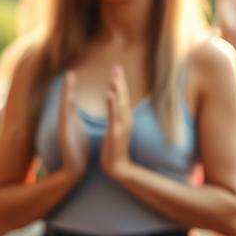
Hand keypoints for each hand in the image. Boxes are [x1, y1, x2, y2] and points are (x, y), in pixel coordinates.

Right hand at [57, 71, 87, 178]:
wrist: (75, 168)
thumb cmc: (77, 147)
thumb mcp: (76, 125)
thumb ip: (73, 112)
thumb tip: (71, 99)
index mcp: (70, 119)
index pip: (70, 100)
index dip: (70, 87)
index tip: (71, 73)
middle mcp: (65, 123)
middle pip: (65, 102)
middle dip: (67, 88)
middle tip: (69, 74)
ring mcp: (64, 131)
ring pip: (64, 112)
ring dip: (66, 98)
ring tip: (68, 85)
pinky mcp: (65, 139)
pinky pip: (66, 126)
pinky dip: (66, 115)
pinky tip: (68, 107)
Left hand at [100, 65, 133, 179]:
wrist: (118, 168)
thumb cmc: (115, 150)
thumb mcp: (118, 130)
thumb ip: (117, 119)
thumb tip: (116, 109)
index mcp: (125, 118)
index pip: (124, 97)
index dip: (121, 84)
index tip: (117, 70)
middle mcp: (126, 119)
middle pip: (124, 96)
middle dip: (120, 81)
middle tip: (117, 66)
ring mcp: (122, 125)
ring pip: (121, 103)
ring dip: (118, 88)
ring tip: (115, 74)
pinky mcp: (115, 132)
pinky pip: (113, 115)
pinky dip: (112, 103)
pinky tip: (109, 92)